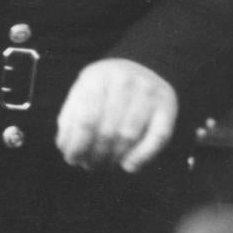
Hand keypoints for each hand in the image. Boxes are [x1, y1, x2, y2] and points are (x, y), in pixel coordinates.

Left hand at [54, 58, 177, 171]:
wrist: (144, 65)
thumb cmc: (106, 86)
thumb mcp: (83, 89)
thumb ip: (71, 115)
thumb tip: (64, 146)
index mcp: (96, 78)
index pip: (84, 119)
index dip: (77, 144)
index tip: (71, 159)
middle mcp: (124, 83)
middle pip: (107, 130)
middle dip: (95, 154)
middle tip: (88, 166)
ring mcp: (148, 94)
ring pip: (129, 136)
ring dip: (114, 158)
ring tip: (104, 166)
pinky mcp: (168, 106)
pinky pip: (158, 137)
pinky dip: (142, 156)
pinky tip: (128, 166)